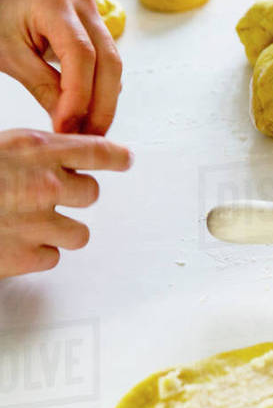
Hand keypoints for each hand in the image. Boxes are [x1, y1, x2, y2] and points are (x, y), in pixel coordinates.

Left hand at [0, 0, 122, 134]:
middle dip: (101, 105)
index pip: (81, 55)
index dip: (79, 96)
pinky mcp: (96, 25)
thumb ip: (41, 86)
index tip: (68, 128)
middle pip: (108, 62)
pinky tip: (88, 109)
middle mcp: (81, 2)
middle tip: (88, 137)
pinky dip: (100, 88)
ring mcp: (93, 12)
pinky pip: (107, 62)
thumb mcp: (8, 53)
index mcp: (53, 1)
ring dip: (104, 101)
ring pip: (113, 65)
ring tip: (87, 128)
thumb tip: (68, 125)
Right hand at [0, 129, 130, 277]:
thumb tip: (48, 159)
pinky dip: (36, 255)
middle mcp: (44, 184)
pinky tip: (11, 244)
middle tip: (45, 198)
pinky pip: (52, 258)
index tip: (126, 159)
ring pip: (78, 232)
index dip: (115, 156)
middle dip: (72, 197)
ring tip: (25, 225)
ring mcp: (39, 222)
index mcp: (32, 149)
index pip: (94, 150)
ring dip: (58, 231)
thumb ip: (24, 155)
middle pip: (91, 194)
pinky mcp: (28, 256)